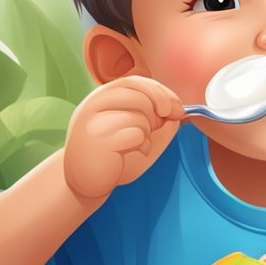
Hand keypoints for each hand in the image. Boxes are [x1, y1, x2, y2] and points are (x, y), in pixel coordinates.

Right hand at [63, 76, 185, 199]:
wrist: (86, 183)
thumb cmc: (114, 155)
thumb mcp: (138, 132)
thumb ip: (157, 119)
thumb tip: (179, 109)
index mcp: (102, 97)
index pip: (135, 81)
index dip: (161, 92)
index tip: (177, 108)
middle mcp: (94, 104)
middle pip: (139, 94)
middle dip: (158, 111)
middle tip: (157, 128)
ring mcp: (94, 120)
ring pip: (139, 115)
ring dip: (149, 133)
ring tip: (140, 143)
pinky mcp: (98, 140)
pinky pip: (136, 134)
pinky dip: (144, 145)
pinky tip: (134, 152)